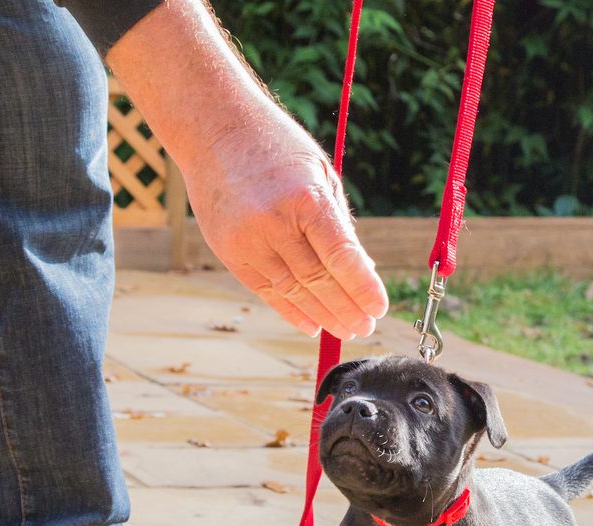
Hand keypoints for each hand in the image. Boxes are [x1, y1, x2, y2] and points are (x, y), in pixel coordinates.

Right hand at [182, 113, 388, 338]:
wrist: (213, 129)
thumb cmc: (276, 147)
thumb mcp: (318, 174)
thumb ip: (337, 222)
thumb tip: (360, 270)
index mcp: (305, 199)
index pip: (341, 256)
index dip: (363, 287)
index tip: (379, 308)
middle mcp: (274, 223)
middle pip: (318, 281)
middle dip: (346, 308)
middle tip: (366, 326)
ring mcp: (248, 241)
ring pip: (292, 291)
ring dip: (322, 315)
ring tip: (345, 329)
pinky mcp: (230, 253)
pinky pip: (265, 291)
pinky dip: (290, 310)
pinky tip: (311, 324)